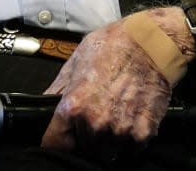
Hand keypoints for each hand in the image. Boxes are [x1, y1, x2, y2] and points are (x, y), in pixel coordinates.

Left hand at [40, 8, 188, 157]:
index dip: (57, 140)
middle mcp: (95, 122)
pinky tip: (131, 119)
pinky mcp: (143, 133)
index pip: (54, 144)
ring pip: (107, 153)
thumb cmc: (113, 45)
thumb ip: (58, 89)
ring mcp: (120, 130)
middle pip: (83, 149)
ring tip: (115, 116)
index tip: (62, 137)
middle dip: (85, 137)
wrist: (153, 42)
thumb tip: (42, 105)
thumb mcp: (76, 61)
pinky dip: (130, 141)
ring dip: (108, 142)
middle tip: (96, 116)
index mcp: (74, 105)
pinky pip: (131, 151)